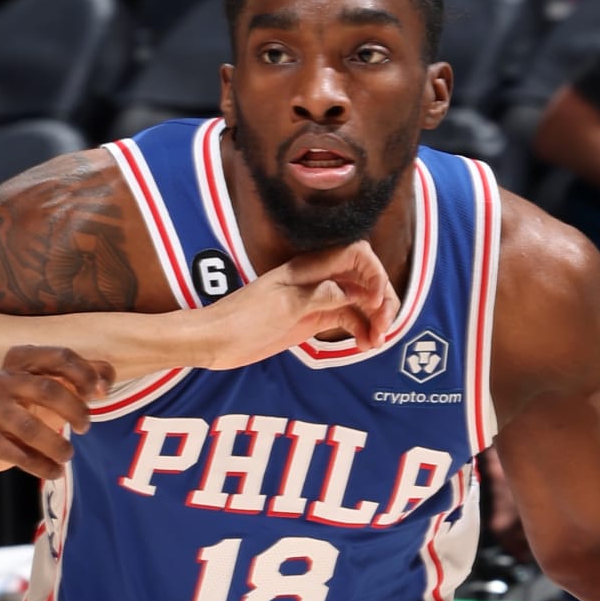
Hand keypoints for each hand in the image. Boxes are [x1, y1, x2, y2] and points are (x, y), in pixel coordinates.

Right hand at [0, 345, 114, 476]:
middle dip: (75, 410)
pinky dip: (41, 467)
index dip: (85, 374)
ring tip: (68, 455)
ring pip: (29, 427)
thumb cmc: (29, 404)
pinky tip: (55, 472)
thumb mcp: (56, 383)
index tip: (100, 394)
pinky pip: (17, 455)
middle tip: (85, 426)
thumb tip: (105, 381)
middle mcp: (2, 379)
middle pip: (48, 389)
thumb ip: (87, 374)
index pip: (60, 356)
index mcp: (22, 359)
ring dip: (56, 445)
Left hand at [197, 243, 399, 365]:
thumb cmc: (243, 321)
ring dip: (374, 319)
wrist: (215, 341)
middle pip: (364, 278)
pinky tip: (363, 345)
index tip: (375, 303)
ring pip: (359, 301)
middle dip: (381, 299)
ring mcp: (317, 300)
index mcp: (309, 268)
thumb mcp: (282, 308)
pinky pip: (346, 319)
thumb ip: (318, 297)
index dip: (374, 274)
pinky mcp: (313, 319)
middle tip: (384, 328)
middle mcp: (318, 279)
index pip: (356, 254)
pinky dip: (360, 330)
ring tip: (376, 342)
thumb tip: (352, 291)